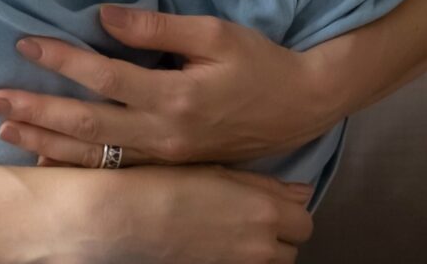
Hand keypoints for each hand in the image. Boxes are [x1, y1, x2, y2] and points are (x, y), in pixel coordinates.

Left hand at [0, 5, 344, 166]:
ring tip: (5, 129)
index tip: (24, 42)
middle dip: (36, 111)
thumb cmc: (258, 62)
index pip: (104, 77)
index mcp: (174, 97)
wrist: (299, 107)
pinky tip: (46, 160)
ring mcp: (165, 157)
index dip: (61, 60)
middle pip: (86, 125)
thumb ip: (158, 27)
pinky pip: (113, 171)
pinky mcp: (168, 166)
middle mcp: (164, 134)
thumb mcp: (215, 33)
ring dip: (46, 142)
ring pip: (94, 155)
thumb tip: (104, 16)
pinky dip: (77, 166)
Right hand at [57, 164, 313, 263]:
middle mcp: (260, 247)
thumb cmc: (163, 184)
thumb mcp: (216, 170)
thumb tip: (303, 191)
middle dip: (279, 235)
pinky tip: (217, 245)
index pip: (304, 220)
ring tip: (233, 233)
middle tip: (251, 218)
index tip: (270, 203)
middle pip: (293, 248)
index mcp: (265, 212)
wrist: (122, 217)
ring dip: (263, 251)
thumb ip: (264, 184)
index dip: (288, 211)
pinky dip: (240, 260)